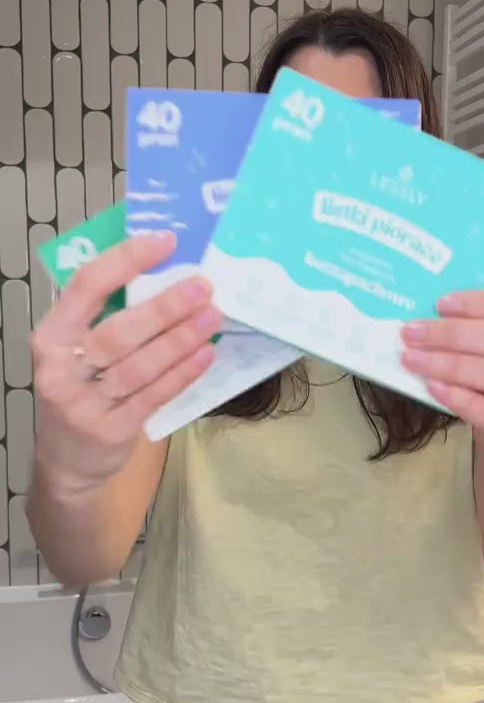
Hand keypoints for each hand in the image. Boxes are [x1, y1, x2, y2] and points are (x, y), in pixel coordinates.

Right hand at [32, 232, 221, 494]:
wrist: (67, 461)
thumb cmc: (81, 390)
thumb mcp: (77, 351)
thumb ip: (106, 317)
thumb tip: (165, 272)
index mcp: (51, 336)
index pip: (86, 286)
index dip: (126, 259)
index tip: (166, 241)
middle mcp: (62, 369)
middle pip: (118, 331)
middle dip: (165, 307)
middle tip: (203, 286)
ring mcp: (84, 404)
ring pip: (139, 366)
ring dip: (181, 339)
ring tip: (213, 317)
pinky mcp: (110, 431)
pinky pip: (153, 396)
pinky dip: (182, 373)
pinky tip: (206, 354)